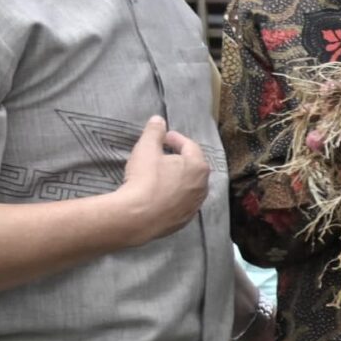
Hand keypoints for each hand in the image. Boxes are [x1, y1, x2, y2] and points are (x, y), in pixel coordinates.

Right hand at [114, 116, 210, 244]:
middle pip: (193, 167)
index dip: (176, 139)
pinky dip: (174, 196)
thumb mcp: (146, 149)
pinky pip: (181, 203)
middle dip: (179, 159)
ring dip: (178, 179)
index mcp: (197, 167)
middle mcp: (202, 187)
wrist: (138, 218)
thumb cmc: (145, 179)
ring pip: (189, 186)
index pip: (190, 146)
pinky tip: (161, 195)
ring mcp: (194, 205)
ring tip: (162, 174)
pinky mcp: (185, 220)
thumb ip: (154, 132)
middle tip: (163, 154)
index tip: (165, 137)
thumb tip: (158, 119)